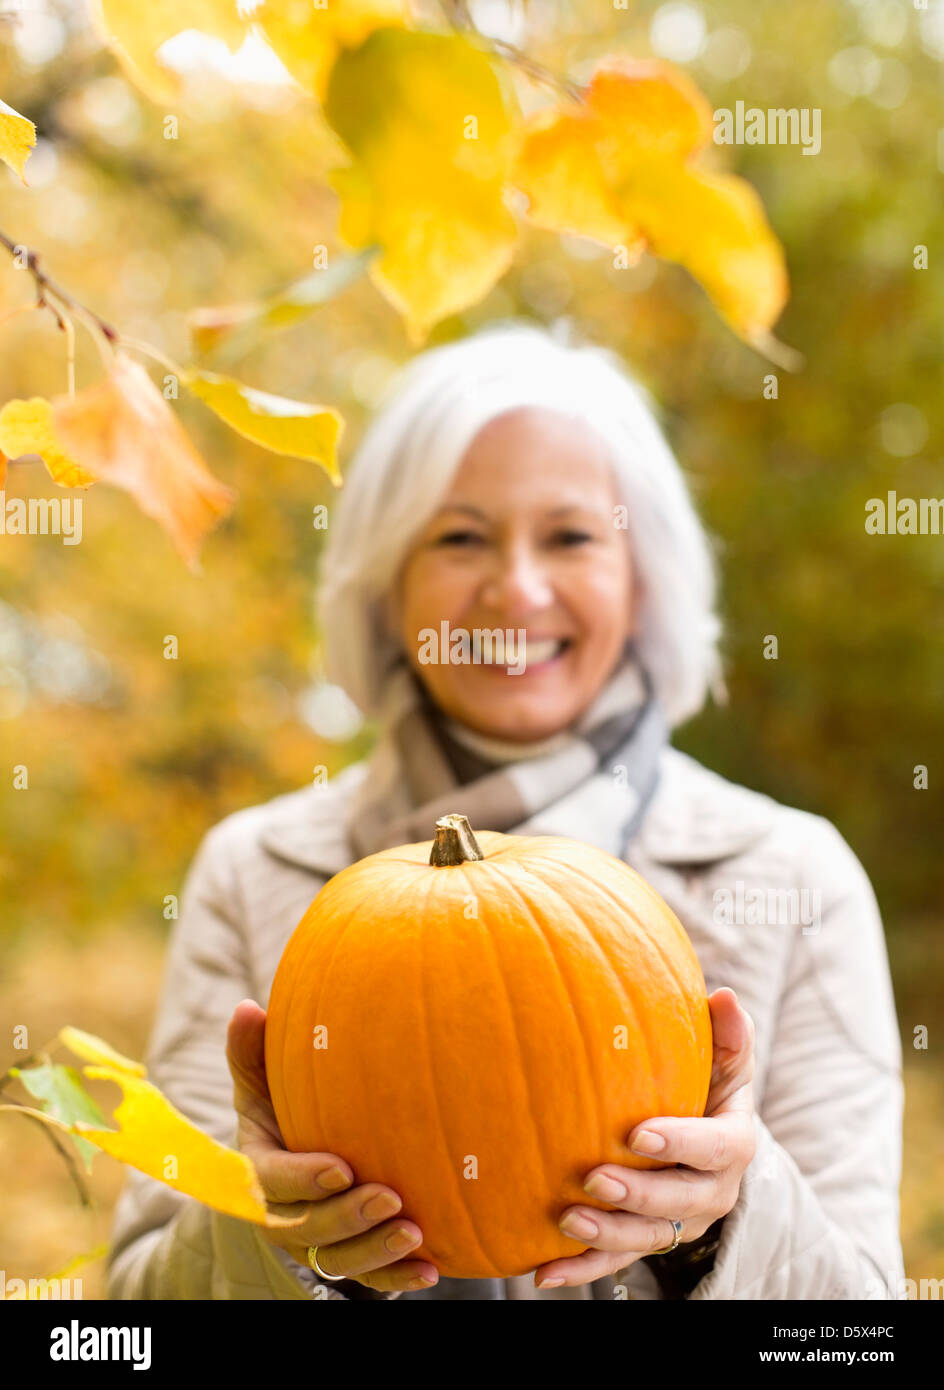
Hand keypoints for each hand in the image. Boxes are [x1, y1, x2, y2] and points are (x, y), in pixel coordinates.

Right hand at [226, 999, 438, 1294]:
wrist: (301, 1159)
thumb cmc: (283, 1111)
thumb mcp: (262, 1084)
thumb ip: (252, 1053)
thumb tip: (247, 1008)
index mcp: (260, 1172)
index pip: (273, 1183)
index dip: (303, 1180)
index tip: (340, 1167)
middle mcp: (284, 1216)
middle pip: (307, 1230)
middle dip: (348, 1218)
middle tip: (391, 1197)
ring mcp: (317, 1243)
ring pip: (340, 1262)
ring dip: (376, 1252)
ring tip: (415, 1233)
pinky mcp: (349, 1260)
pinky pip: (371, 1280)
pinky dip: (398, 1278)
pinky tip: (432, 1267)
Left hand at [535, 986, 755, 1289]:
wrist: (706, 1145)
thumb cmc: (709, 1088)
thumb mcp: (725, 1062)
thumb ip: (727, 1033)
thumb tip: (722, 996)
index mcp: (733, 1146)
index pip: (716, 1149)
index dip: (680, 1144)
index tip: (639, 1133)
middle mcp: (711, 1192)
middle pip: (680, 1204)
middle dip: (638, 1195)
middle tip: (595, 1179)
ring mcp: (679, 1223)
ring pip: (647, 1239)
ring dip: (607, 1235)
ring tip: (567, 1222)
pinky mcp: (647, 1241)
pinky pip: (615, 1261)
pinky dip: (580, 1269)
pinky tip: (543, 1272)